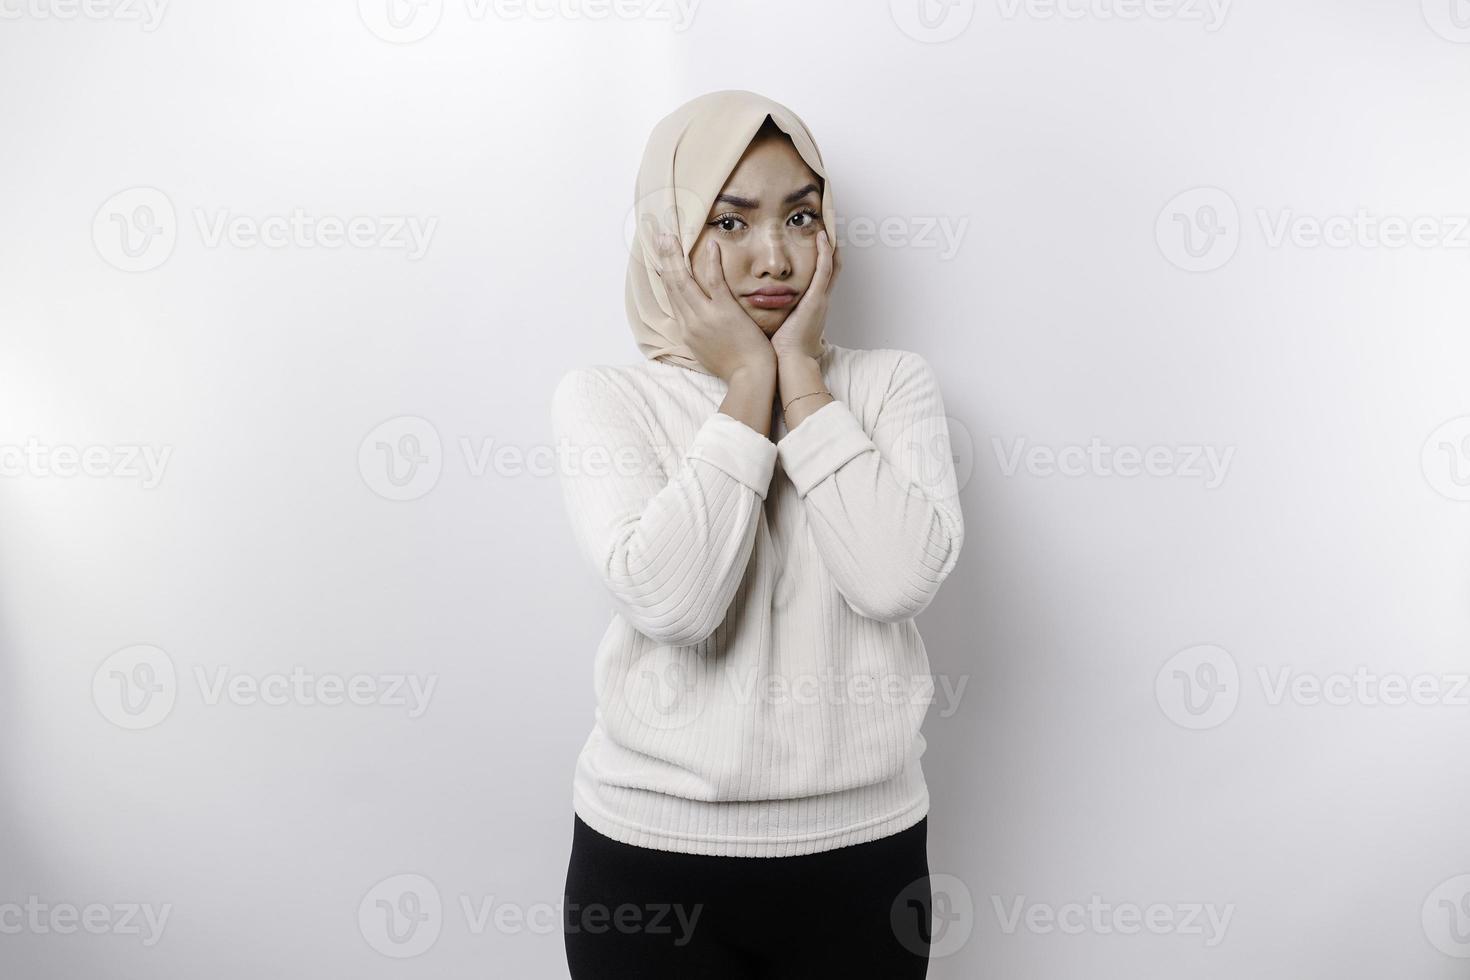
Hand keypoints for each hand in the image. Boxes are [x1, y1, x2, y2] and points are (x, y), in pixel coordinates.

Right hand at [653, 233, 775, 381]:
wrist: (749, 378)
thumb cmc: (735, 367)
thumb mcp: (708, 351)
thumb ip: (701, 334)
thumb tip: (698, 321)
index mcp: (687, 332)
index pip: (673, 298)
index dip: (666, 277)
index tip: (661, 260)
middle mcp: (691, 322)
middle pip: (672, 286)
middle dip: (665, 260)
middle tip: (659, 238)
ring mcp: (706, 317)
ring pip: (684, 282)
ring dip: (675, 257)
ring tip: (670, 236)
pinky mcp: (724, 312)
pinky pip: (714, 282)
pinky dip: (711, 262)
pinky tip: (711, 245)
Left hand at [769, 229, 836, 363]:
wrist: (789, 362)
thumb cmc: (781, 350)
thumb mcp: (780, 326)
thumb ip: (775, 314)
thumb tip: (761, 309)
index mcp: (811, 306)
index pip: (820, 277)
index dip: (822, 258)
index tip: (817, 242)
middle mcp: (819, 300)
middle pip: (830, 267)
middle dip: (830, 247)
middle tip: (828, 226)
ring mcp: (820, 298)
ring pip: (831, 265)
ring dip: (831, 244)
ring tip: (829, 223)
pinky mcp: (816, 299)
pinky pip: (824, 271)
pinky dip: (825, 252)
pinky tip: (823, 236)